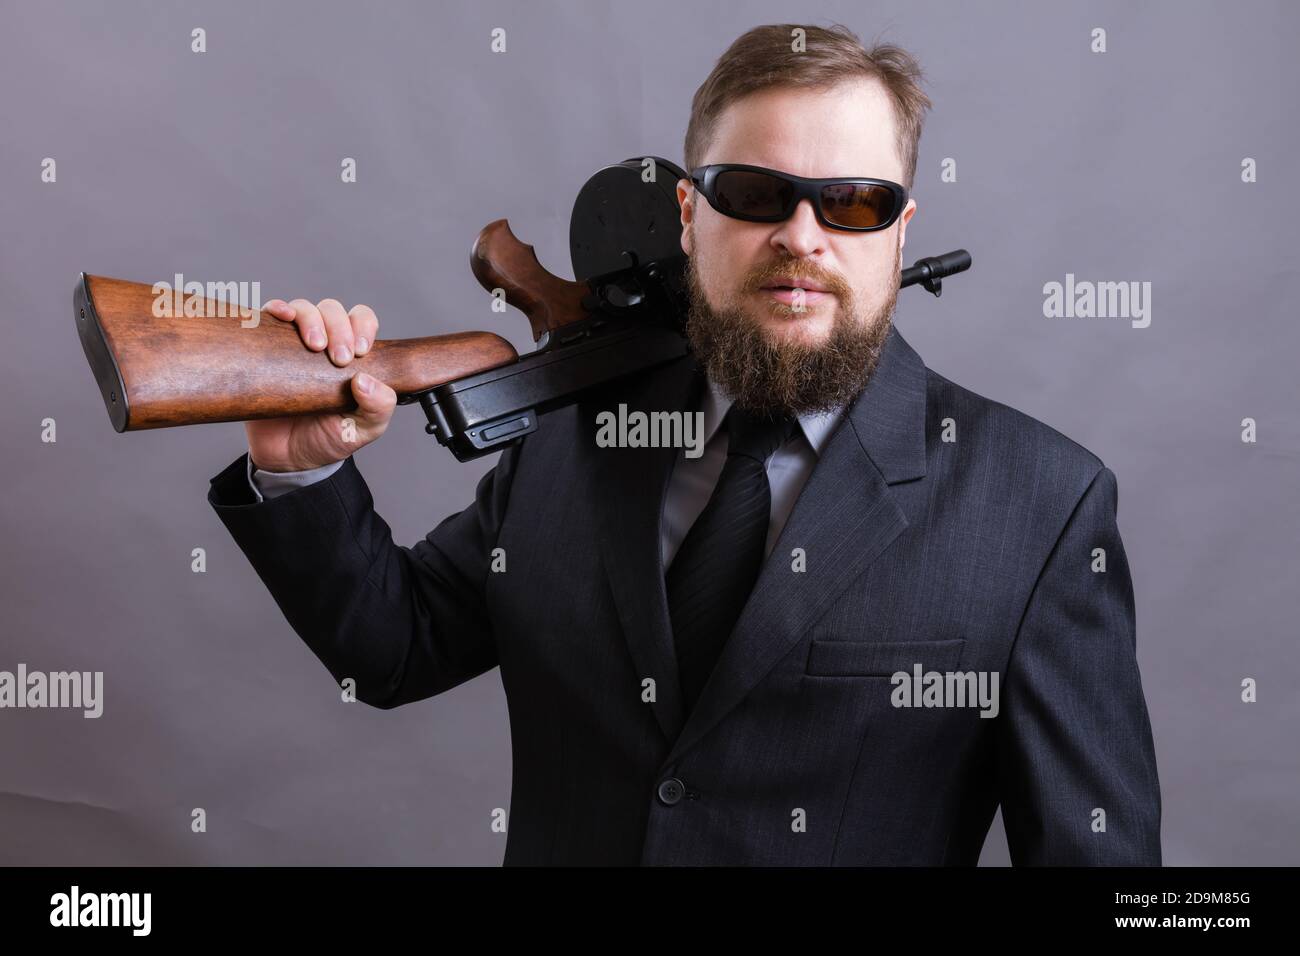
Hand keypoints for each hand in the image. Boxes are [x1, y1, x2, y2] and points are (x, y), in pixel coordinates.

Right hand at [244, 298, 397, 472]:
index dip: (363, 327)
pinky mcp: (266, 348)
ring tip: (313, 346)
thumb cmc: (329, 438)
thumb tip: (365, 380)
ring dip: (311, 319)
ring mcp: (294, 344)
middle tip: (338, 359)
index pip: (362, 321)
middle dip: (339, 327)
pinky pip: (268, 317)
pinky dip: (276, 308)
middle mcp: (325, 344)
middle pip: (333, 311)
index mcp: (353, 356)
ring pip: (304, 308)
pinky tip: (282, 315)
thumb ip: (378, 407)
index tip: (360, 352)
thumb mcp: (363, 429)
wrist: (288, 459)